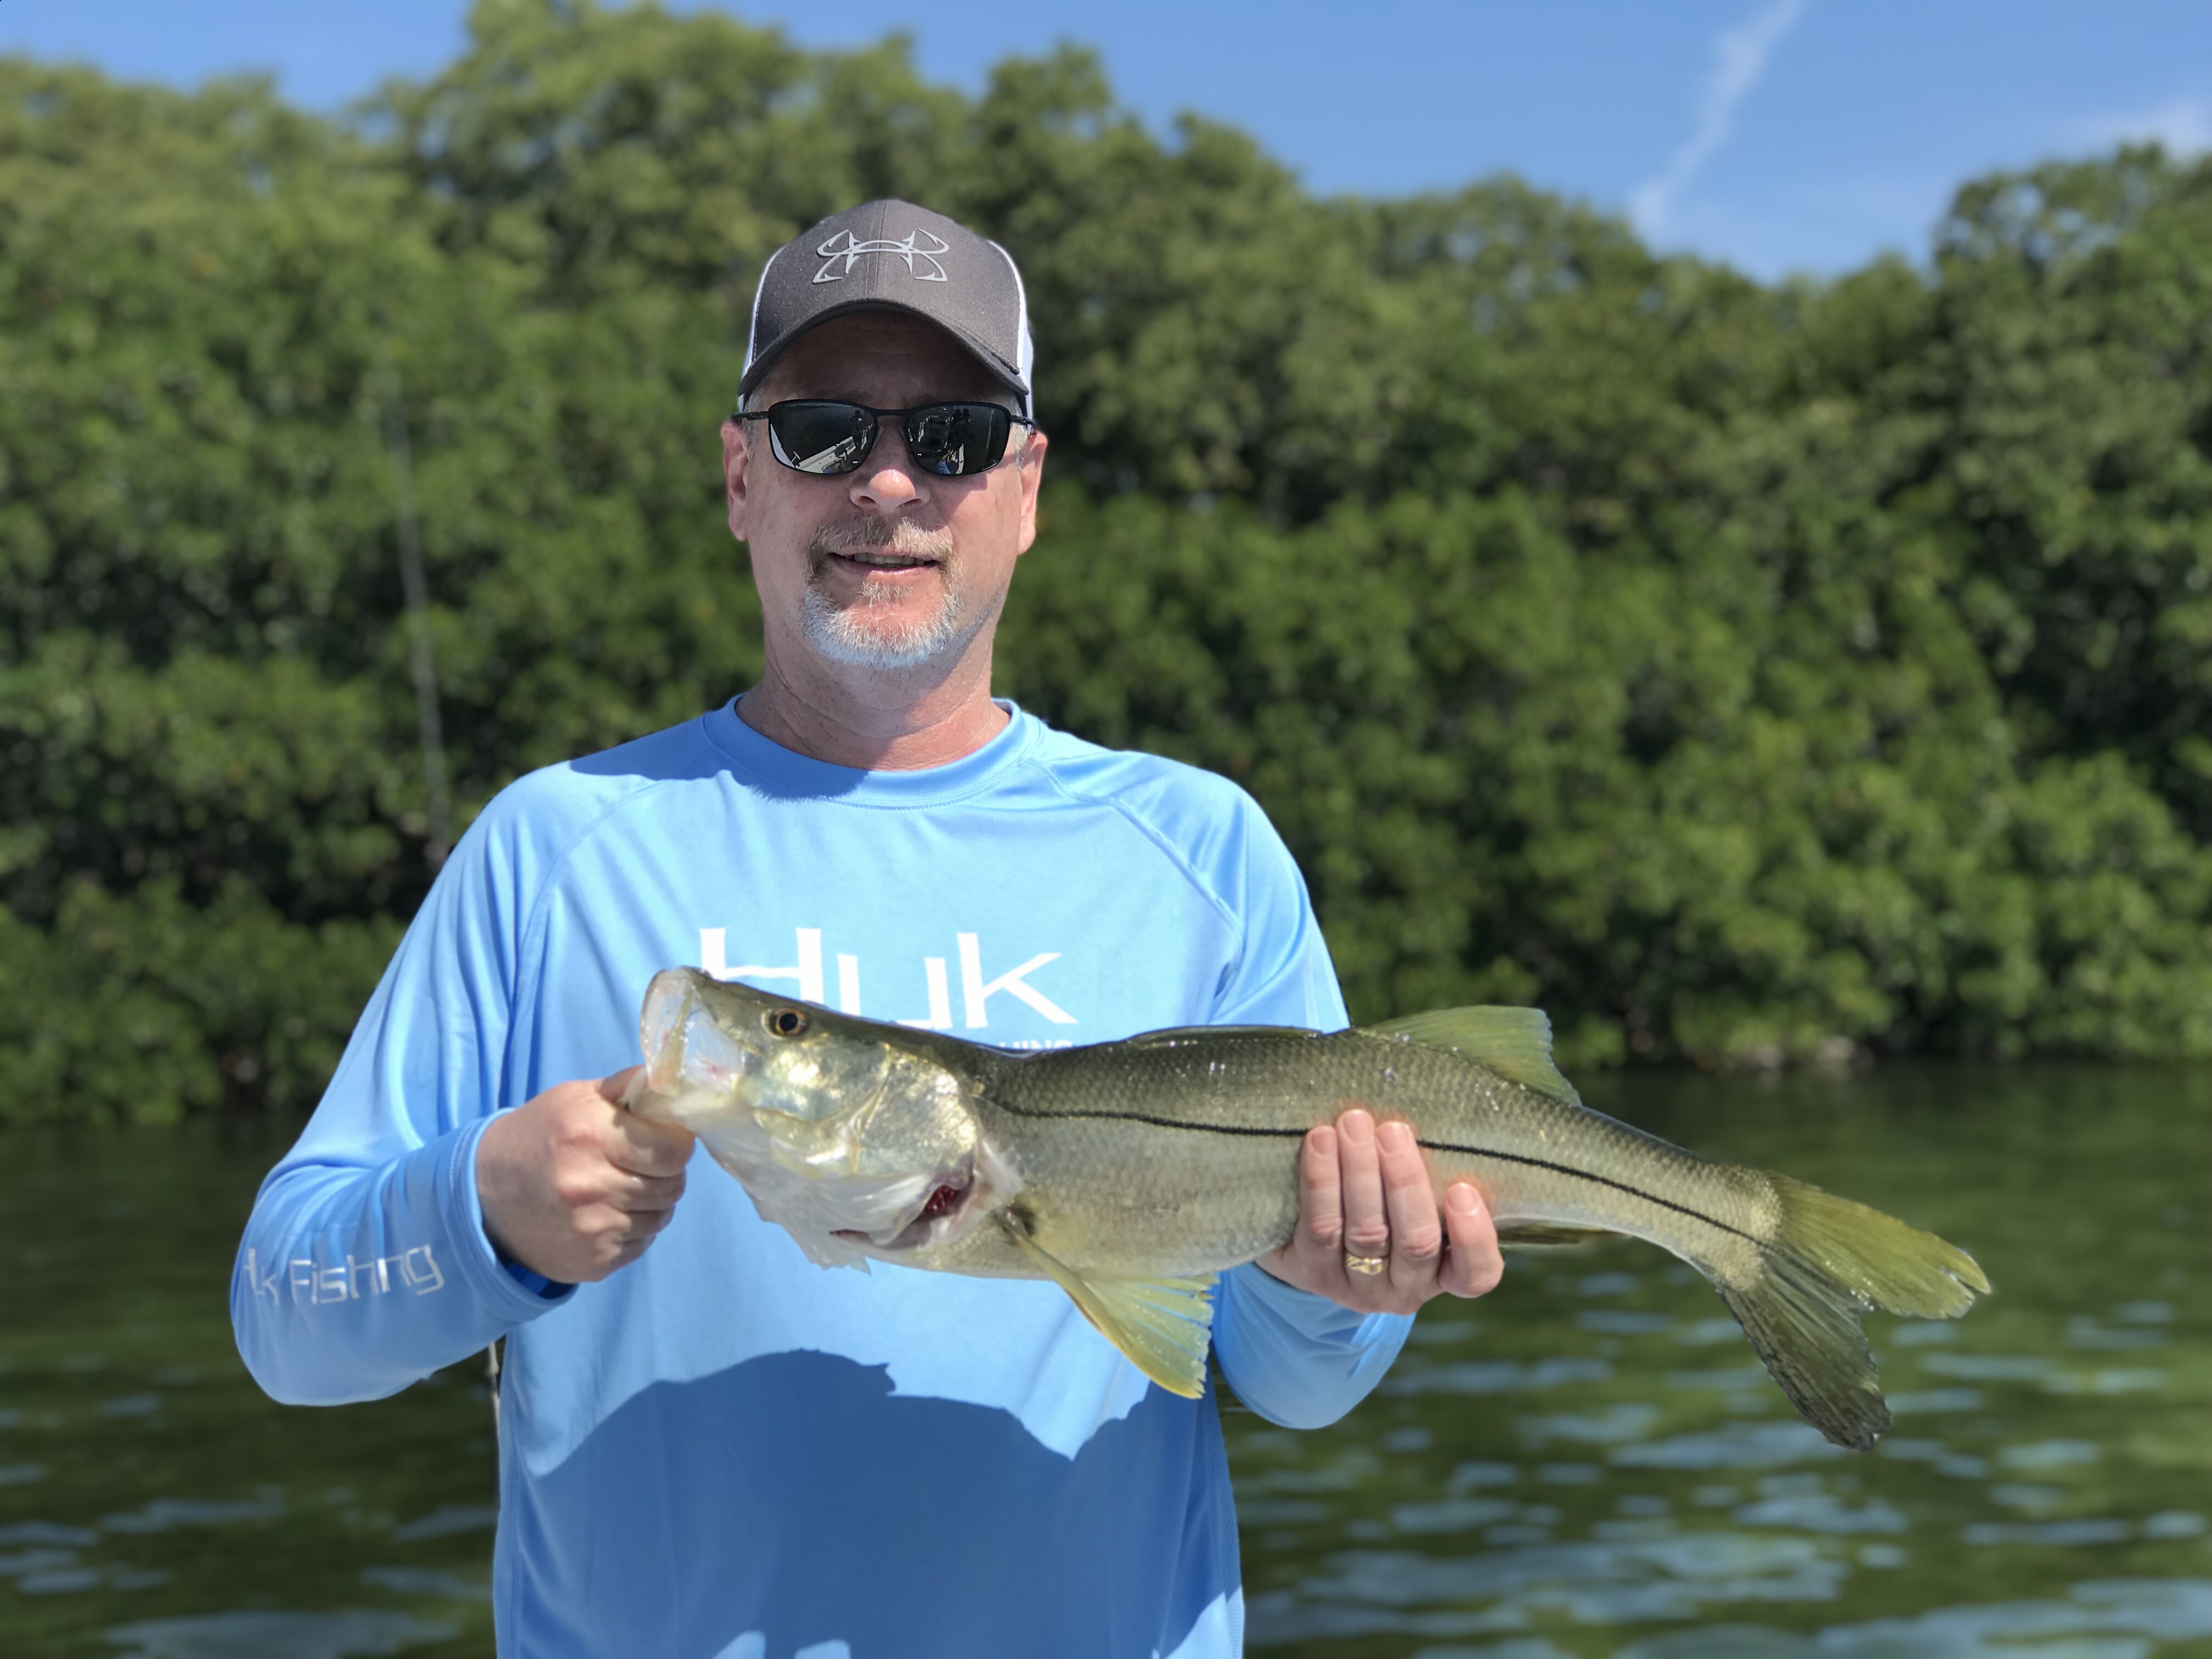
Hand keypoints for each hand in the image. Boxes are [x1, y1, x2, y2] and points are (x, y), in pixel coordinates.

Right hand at [475, 1067, 695, 1283]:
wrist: (485, 1195)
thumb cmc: (539, 1135)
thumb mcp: (576, 1097)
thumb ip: (629, 1086)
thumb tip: (674, 1079)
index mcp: (591, 1137)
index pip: (674, 1152)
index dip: (677, 1144)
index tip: (666, 1140)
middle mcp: (592, 1186)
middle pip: (673, 1186)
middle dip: (667, 1173)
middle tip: (646, 1164)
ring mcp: (593, 1230)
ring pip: (662, 1217)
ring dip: (653, 1202)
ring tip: (625, 1187)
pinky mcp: (594, 1262)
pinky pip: (642, 1244)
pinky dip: (635, 1229)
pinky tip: (609, 1213)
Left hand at [1256, 1107, 1503, 1313]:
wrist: (1307, 1242)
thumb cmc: (1384, 1203)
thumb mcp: (1415, 1198)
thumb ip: (1434, 1173)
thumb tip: (1438, 1111)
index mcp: (1445, 1273)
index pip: (1476, 1274)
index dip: (1473, 1238)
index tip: (1462, 1189)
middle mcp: (1405, 1289)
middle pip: (1415, 1243)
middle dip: (1404, 1182)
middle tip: (1393, 1130)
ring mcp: (1357, 1287)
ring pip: (1366, 1233)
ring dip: (1360, 1173)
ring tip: (1354, 1122)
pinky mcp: (1312, 1273)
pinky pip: (1320, 1227)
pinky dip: (1321, 1181)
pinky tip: (1320, 1140)